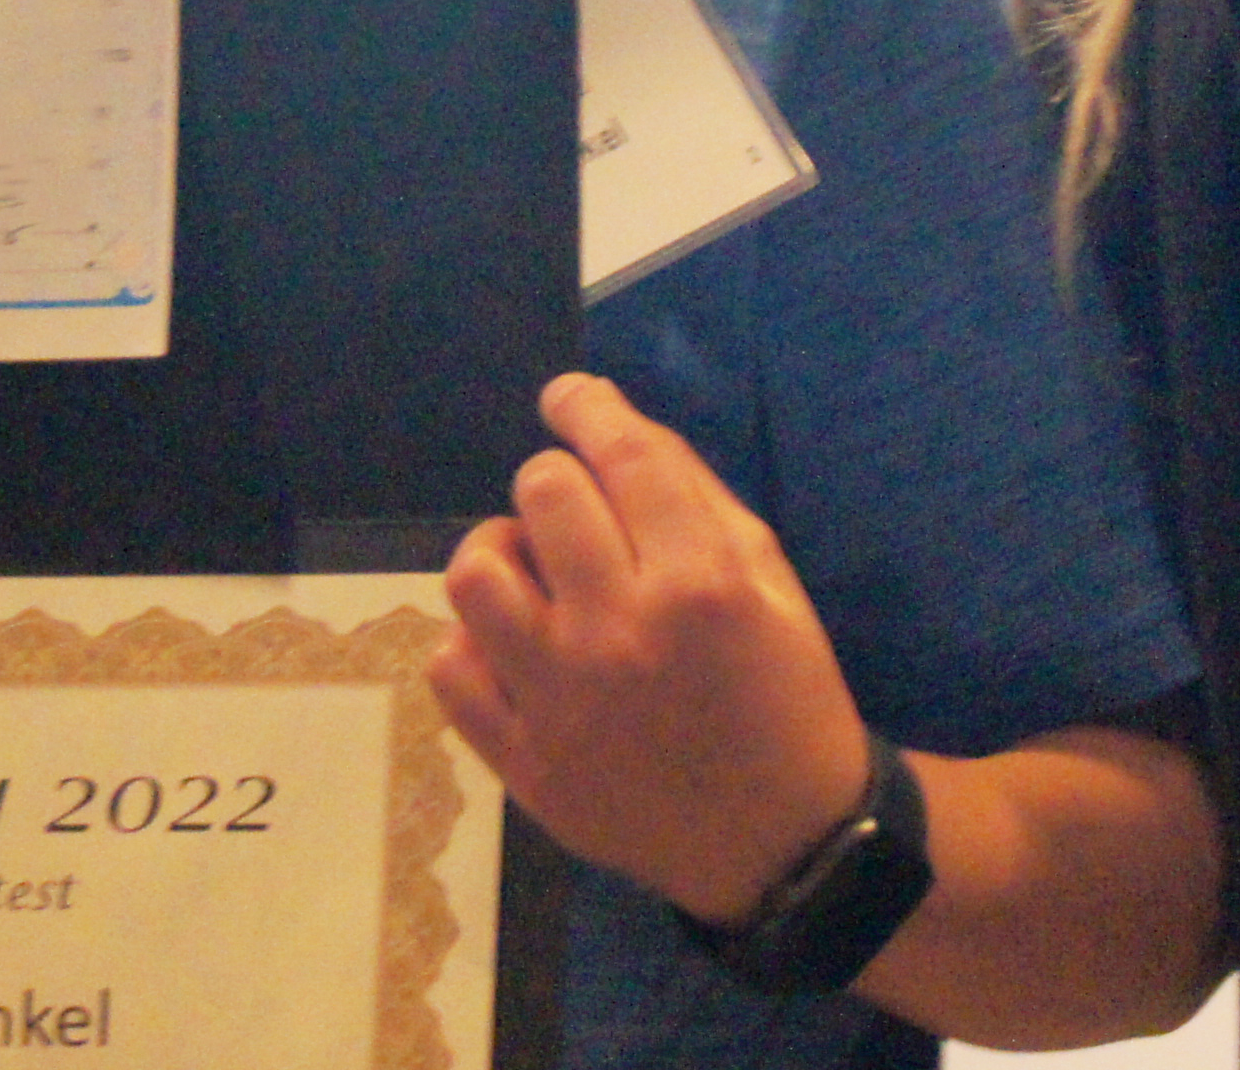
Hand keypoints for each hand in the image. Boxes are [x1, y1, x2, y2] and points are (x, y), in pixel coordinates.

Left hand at [432, 373, 878, 926]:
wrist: (784, 843)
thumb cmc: (787, 697)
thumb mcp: (773, 581)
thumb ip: (696, 496)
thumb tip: (615, 422)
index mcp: (701, 583)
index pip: (623, 454)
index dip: (587, 406)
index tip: (569, 397)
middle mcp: (622, 632)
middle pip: (542, 492)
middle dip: (558, 483)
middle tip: (578, 514)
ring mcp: (562, 702)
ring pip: (476, 574)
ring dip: (502, 552)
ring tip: (534, 574)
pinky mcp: (525, 764)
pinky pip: (451, 669)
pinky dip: (473, 644)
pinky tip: (515, 646)